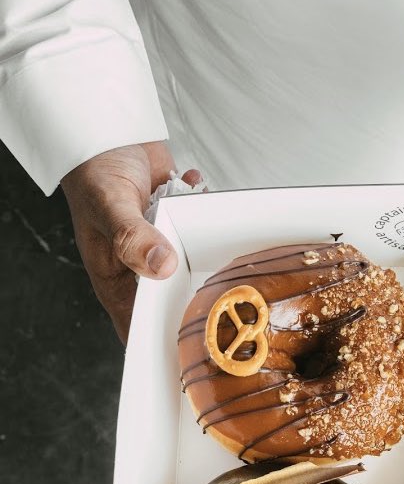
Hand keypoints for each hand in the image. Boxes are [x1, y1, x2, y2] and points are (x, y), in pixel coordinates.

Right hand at [61, 142, 201, 343]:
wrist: (108, 134)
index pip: (140, 325)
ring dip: (208, 256)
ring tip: (221, 248)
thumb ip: (132, 237)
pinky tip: (199, 199)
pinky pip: (202, 234)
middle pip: (175, 303)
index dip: (164, 341)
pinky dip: (207, 219)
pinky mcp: (179, 227)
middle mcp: (141, 269)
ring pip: (194, 269)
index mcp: (117, 278)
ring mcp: (162, 249)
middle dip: (199, 302)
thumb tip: (162, 267)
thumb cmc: (94, 173)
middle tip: (229, 303)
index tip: (194, 349)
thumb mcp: (110, 205)